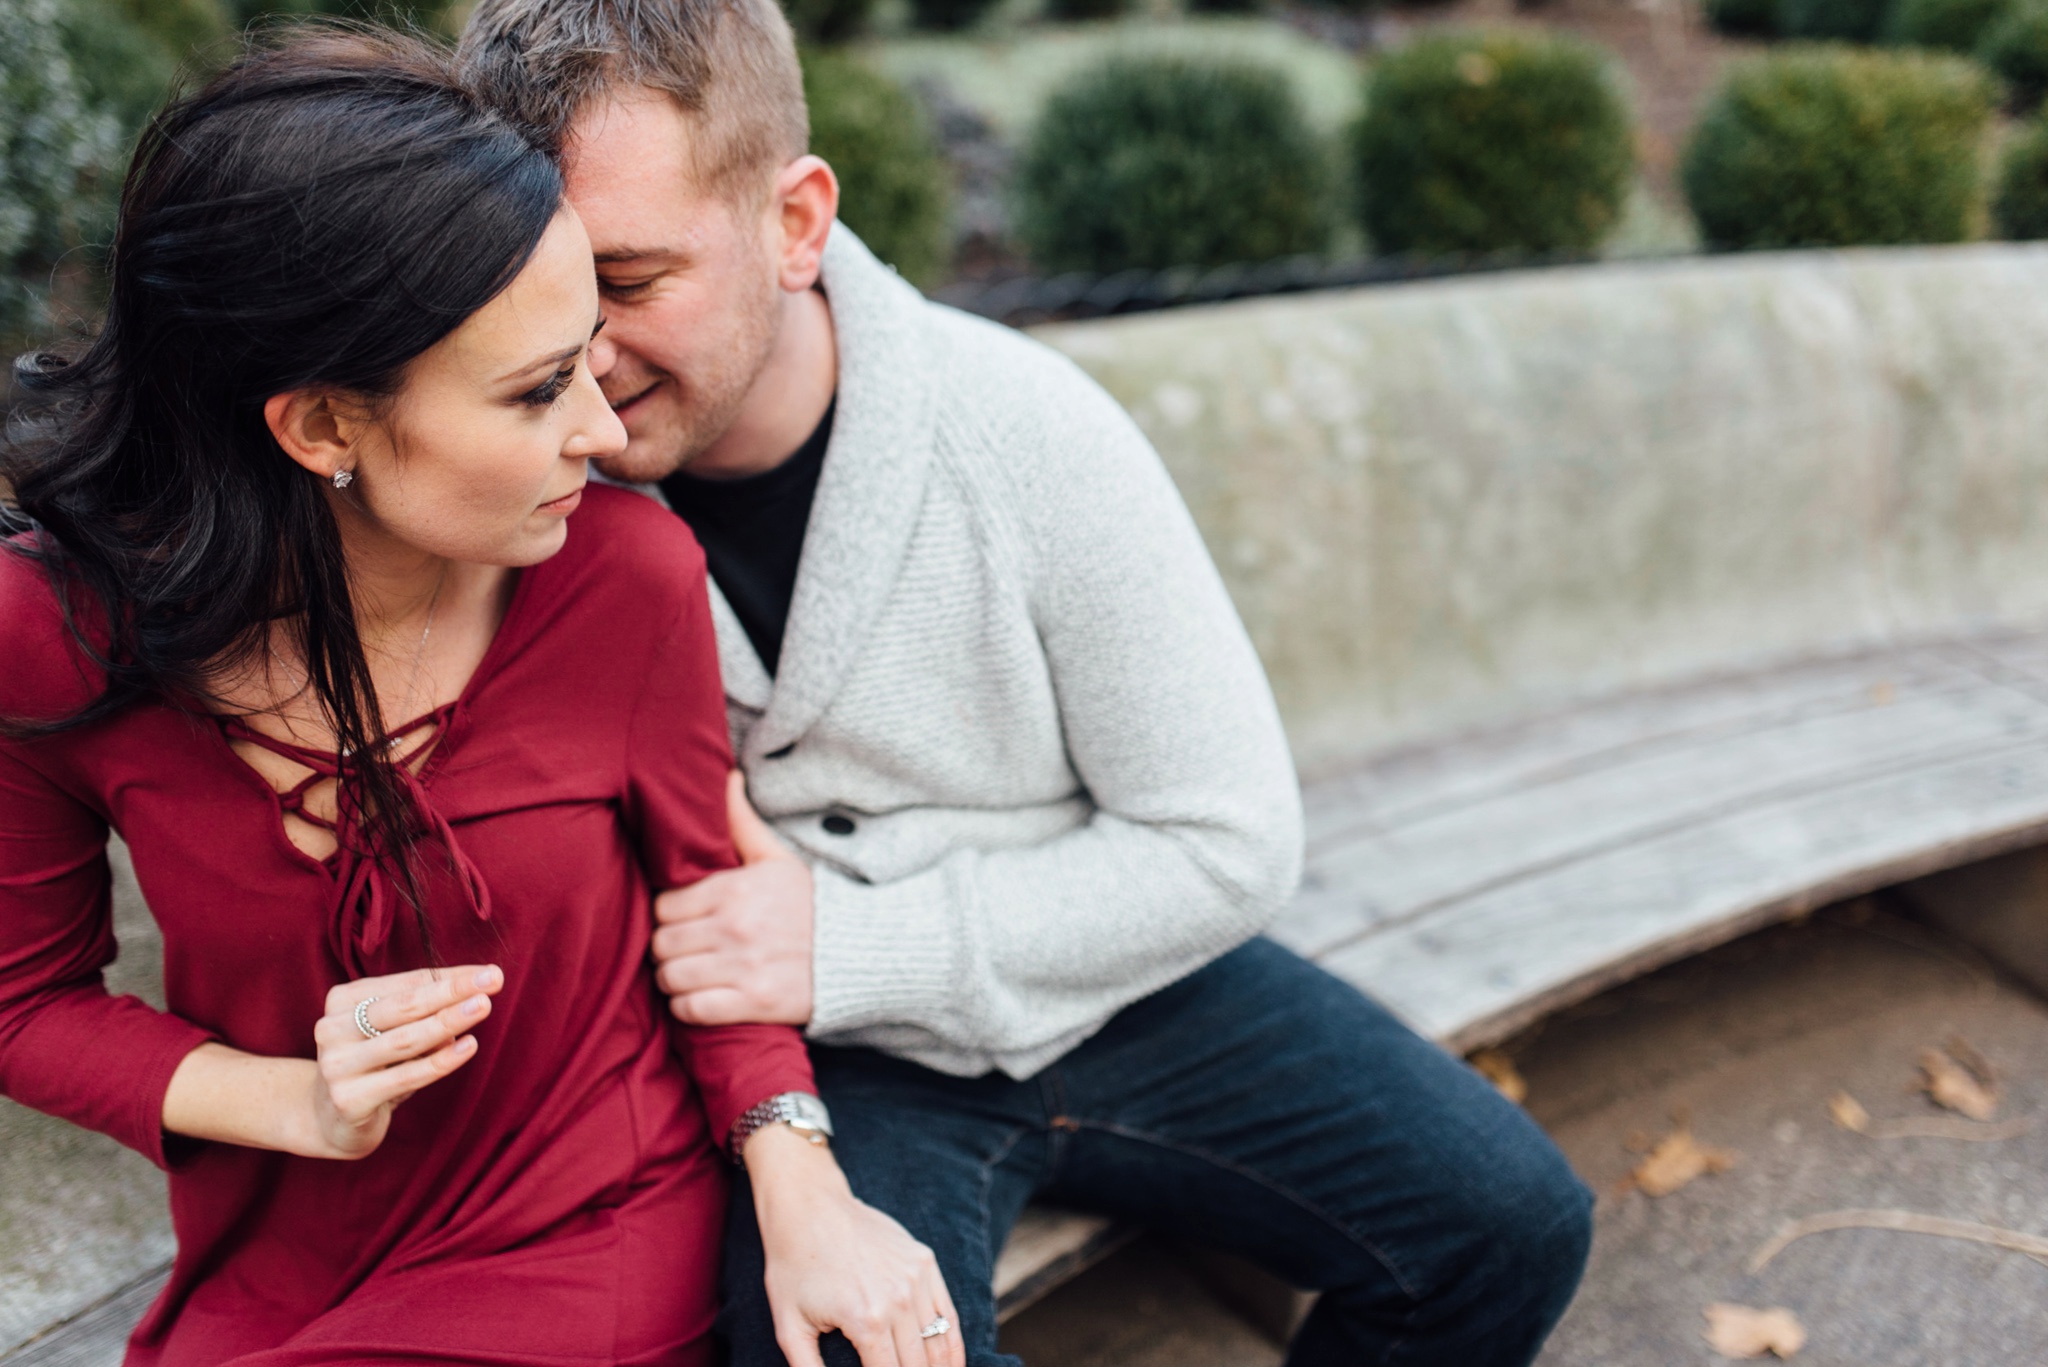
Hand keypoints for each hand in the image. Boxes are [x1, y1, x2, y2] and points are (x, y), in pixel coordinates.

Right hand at [301, 964, 502, 1158]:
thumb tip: (474, 993)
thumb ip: (425, 1013)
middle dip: (451, 991)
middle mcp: (332, 1029)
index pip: (405, 983)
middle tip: (492, 980)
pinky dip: (440, 1061)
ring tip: (483, 1007)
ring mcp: (337, 1065)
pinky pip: (405, 1077)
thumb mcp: (394, 1032)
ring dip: (448, 1021)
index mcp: (342, 1001)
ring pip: (404, 1039)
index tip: (488, 972)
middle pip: (403, 1005)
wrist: (331, 1121)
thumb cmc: (375, 1065)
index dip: (449, 977)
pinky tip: (468, 1046)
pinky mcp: (349, 1100)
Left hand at [652, 771, 814, 1024]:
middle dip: (668, 948)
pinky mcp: (753, 1003)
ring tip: (690, 974)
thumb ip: (742, 822)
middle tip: (685, 949)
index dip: (669, 915)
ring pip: (670, 977)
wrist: (856, 954)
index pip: (664, 905)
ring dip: (674, 980)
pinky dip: (688, 1007)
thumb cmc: (809, 906)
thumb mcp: (777, 860)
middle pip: (662, 943)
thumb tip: (726, 775)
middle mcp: (734, 927)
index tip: (684, 920)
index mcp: (734, 889)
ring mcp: (742, 968)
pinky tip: (700, 998)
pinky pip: (691, 1009)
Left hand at [748, 1125, 964, 1366]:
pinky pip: (948, 1313)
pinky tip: (952, 1363)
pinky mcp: (925, 1262)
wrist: (809, 1207)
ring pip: (940, 1342)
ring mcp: (916, 1278)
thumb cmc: (793, 1267)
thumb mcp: (789, 1327)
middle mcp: (898, 1300)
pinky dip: (952, 1344)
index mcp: (866, 1321)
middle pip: (919, 1365)